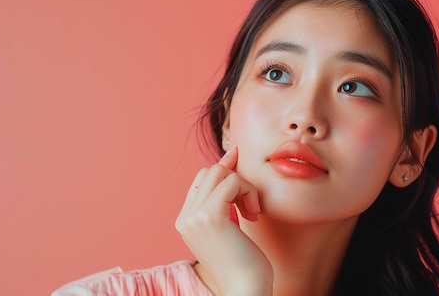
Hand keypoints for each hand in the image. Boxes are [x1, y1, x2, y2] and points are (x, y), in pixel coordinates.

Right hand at [175, 147, 272, 295]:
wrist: (245, 289)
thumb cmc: (243, 263)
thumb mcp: (228, 227)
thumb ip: (223, 200)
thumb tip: (231, 156)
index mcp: (185, 221)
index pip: (202, 181)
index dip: (225, 174)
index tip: (243, 180)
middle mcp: (185, 218)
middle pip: (209, 171)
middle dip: (235, 180)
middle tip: (249, 205)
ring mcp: (194, 216)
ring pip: (220, 172)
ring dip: (244, 186)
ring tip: (251, 211)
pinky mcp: (211, 215)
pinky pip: (232, 181)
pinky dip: (248, 191)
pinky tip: (254, 214)